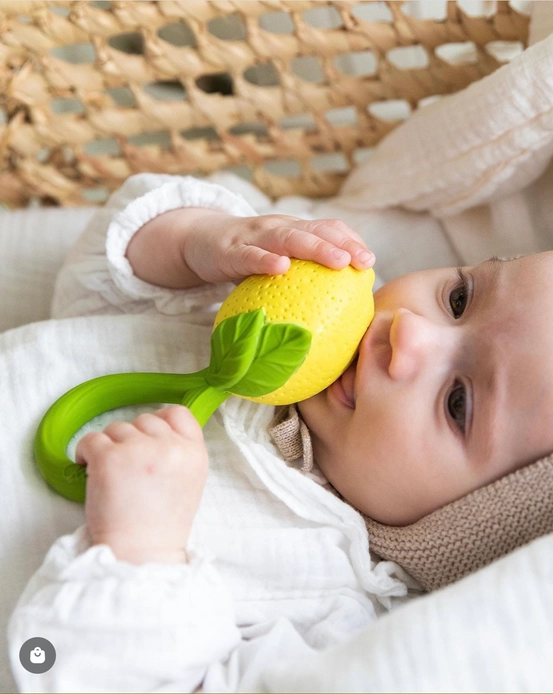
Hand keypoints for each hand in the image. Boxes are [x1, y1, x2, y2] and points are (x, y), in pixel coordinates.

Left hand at [75, 406, 208, 563]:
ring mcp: (139, 450)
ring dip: (110, 447)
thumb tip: (153, 432)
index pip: (178, 413)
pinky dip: (85, 452)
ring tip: (111, 475)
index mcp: (194, 454)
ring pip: (117, 428)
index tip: (146, 436)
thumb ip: (178, 452)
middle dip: (132, 439)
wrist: (141, 555)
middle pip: (145, 420)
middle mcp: (170, 448)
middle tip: (127, 467)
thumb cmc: (160, 526)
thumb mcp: (189, 482)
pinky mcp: (109, 458)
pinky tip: (90, 470)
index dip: (160, 420)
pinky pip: (90, 439)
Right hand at [183, 210, 374, 283]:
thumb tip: (334, 312)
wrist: (199, 241)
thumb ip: (301, 277)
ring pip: (288, 238)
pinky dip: (265, 259)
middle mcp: (278, 228)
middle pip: (315, 231)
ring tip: (338, 261)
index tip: (370, 261)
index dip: (350, 240)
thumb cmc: (246, 258)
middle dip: (342, 244)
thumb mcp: (276, 261)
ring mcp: (254, 236)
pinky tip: (281, 268)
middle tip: (364, 261)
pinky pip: (249, 254)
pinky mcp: (229, 249)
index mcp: (293, 230)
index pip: (327, 228)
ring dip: (315, 247)